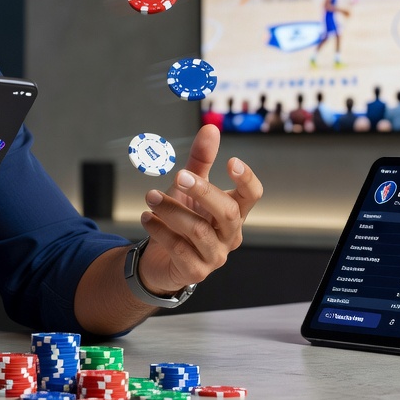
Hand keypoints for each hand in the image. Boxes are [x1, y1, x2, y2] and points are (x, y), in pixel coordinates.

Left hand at [136, 125, 261, 295]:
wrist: (159, 260)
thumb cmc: (181, 219)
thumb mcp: (188, 187)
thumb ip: (200, 160)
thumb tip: (210, 127)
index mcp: (233, 212)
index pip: (253, 196)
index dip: (246, 179)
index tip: (231, 160)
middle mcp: (230, 235)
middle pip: (228, 212)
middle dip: (203, 191)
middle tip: (178, 175)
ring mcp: (215, 256)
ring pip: (198, 230)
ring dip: (171, 209)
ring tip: (150, 197)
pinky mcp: (195, 271)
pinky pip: (179, 248)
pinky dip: (160, 230)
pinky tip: (146, 218)